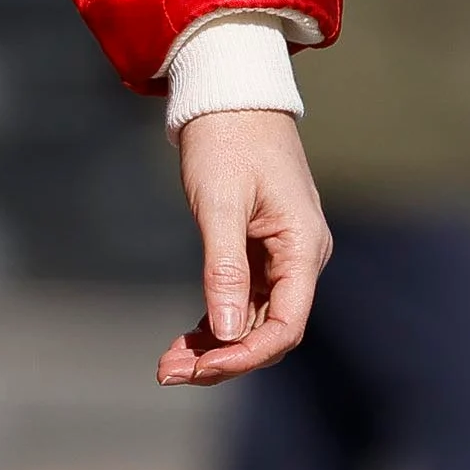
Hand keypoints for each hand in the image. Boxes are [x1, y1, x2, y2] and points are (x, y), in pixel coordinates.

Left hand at [159, 108, 326, 385]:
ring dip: (214, 347)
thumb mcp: (219, 202)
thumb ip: (224, 268)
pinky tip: (183, 343)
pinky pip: (241, 301)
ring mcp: (281, 258)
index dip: (246, 355)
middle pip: (268, 330)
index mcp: (303, 247)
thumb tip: (226, 333)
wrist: (230, 95)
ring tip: (167, 366)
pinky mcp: (260, 253)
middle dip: (222, 358)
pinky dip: (214, 325)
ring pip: (252, 321)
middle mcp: (300, 259)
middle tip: (167, 373)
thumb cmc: (226, 140)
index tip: (201, 369)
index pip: (286, 325)